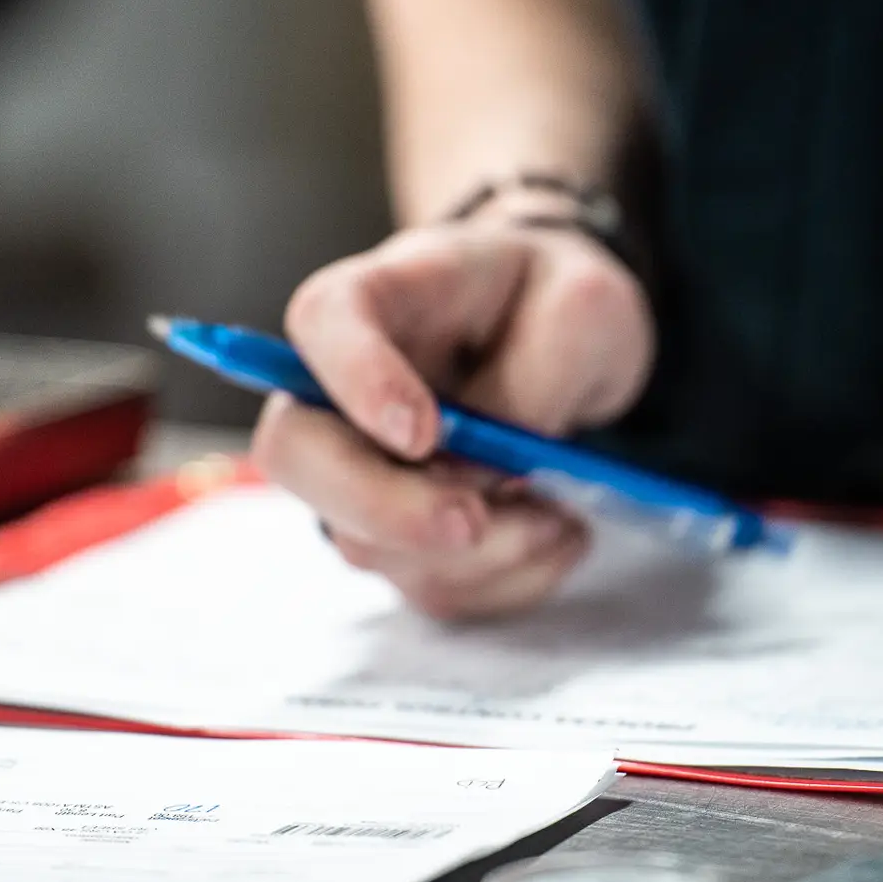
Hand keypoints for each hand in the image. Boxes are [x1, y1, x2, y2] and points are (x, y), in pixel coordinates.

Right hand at [252, 218, 653, 618]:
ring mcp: (358, 470)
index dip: (356, 380)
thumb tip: (487, 467)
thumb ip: (540, 372)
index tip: (422, 433)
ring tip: (561, 514)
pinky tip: (558, 535)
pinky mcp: (398, 536)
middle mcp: (342, 388)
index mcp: (381, 296)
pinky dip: (506, 578)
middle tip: (472, 522)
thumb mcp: (584, 305)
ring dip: (476, 552)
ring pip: (368, 542)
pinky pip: (432, 585)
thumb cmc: (560, 305)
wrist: (575, 348)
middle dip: (385, 508)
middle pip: (298, 455)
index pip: (324, 320)